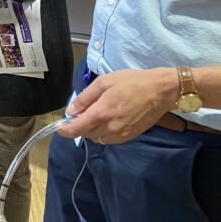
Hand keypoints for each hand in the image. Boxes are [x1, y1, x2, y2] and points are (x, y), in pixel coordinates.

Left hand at [60, 68, 177, 144]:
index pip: (76, 129)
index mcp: (102, 113)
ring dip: (92, 129)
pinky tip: (109, 119)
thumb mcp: (104, 82)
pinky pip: (109, 139)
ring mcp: (121, 134)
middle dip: (80, 125)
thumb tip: (70, 110)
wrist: (161, 91)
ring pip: (97, 138)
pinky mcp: (129, 137)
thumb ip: (85, 98)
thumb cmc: (132, 82)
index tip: (59, 127)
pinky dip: (104, 132)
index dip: (64, 130)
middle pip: (86, 134)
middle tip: (82, 111)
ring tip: (97, 113)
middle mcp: (110, 128)